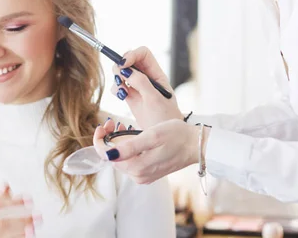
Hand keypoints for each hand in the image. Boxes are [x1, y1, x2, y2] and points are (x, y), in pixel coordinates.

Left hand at [94, 118, 208, 183]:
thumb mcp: (152, 136)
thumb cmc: (177, 136)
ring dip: (118, 142)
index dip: (100, 140)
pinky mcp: (149, 172)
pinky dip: (128, 148)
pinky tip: (133, 136)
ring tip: (124, 126)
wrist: (197, 145)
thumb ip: (130, 147)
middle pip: (113, 158)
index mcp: (137, 168)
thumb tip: (109, 155)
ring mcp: (144, 176)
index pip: (106, 156)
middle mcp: (138, 176)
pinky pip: (131, 161)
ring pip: (121, 159)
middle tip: (115, 122)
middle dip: (109, 139)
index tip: (104, 125)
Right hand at [112, 46, 182, 128]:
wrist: (164, 137)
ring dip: (117, 79)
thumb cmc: (165, 118)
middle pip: (129, 60)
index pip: (143, 54)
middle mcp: (147, 77)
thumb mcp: (155, 100)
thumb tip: (126, 70)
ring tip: (123, 92)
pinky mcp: (130, 97)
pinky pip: (118, 86)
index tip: (123, 65)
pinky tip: (122, 97)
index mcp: (157, 74)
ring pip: (121, 73)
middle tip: (121, 79)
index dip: (132, 55)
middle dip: (121, 67)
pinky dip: (116, 89)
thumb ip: (141, 83)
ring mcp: (138, 87)